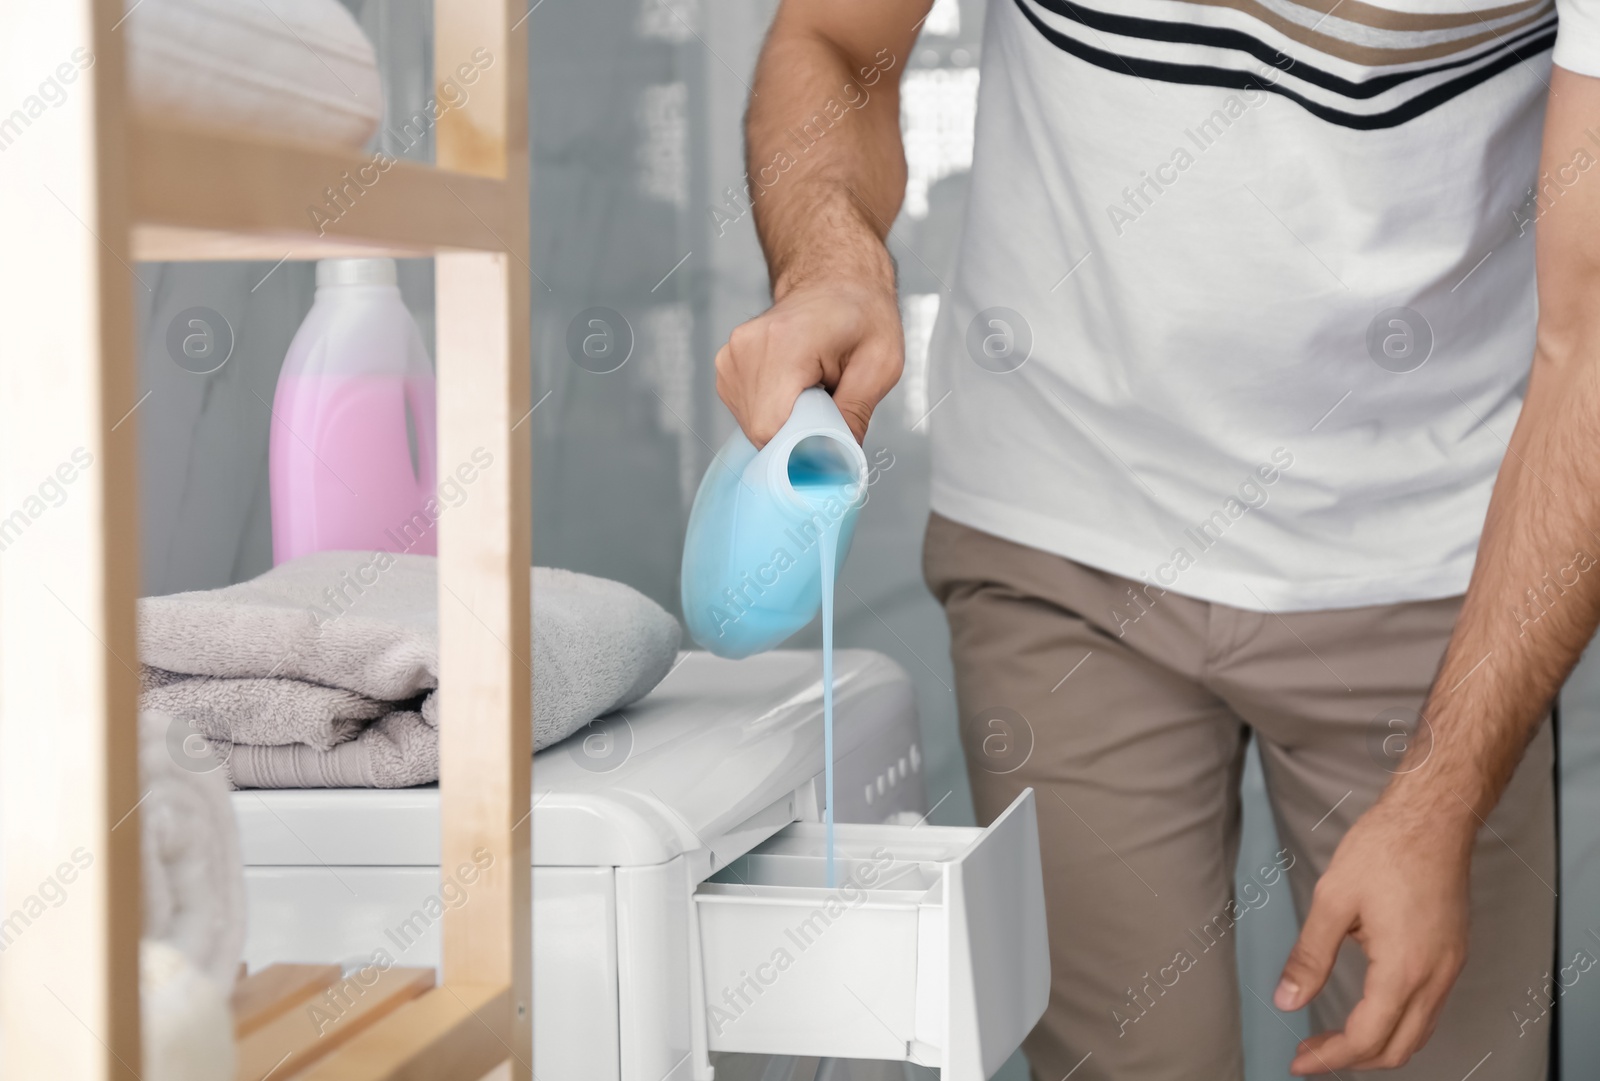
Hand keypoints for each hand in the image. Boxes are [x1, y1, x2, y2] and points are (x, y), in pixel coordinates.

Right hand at [714, 276, 902, 446]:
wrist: (834, 279)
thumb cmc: (861, 314)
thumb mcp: (880, 363)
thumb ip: (856, 414)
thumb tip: (839, 464)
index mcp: (785, 344)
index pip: (770, 426)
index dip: (799, 450)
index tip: (828, 450)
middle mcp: (747, 349)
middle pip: (761, 429)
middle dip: (797, 437)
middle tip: (830, 414)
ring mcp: (731, 356)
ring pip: (752, 424)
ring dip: (785, 423)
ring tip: (813, 393)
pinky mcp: (726, 366)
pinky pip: (746, 411)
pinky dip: (773, 412)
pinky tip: (794, 390)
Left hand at [1275, 800, 1471, 1074]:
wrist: (1433, 818)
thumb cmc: (1385, 849)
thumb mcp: (1332, 900)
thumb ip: (1310, 956)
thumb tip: (1287, 1000)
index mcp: (1404, 968)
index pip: (1367, 1037)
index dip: (1330, 1058)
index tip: (1299, 1063)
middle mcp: (1435, 976)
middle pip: (1397, 1047)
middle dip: (1352, 1059)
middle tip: (1311, 1053)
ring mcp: (1449, 967)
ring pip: (1417, 1031)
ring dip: (1375, 1043)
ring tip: (1332, 1037)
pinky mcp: (1452, 954)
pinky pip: (1428, 1007)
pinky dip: (1396, 1021)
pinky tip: (1367, 1008)